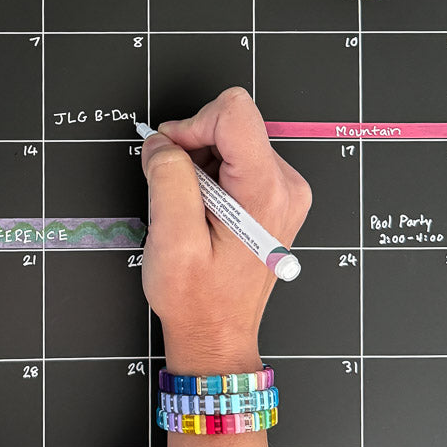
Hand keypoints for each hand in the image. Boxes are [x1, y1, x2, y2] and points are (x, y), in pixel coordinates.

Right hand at [141, 87, 311, 375]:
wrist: (218, 334)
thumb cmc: (197, 298)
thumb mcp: (172, 237)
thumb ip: (167, 176)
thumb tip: (161, 142)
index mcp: (265, 191)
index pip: (233, 112)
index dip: (191, 126)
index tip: (170, 157)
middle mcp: (285, 185)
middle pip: (231, 123)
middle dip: (193, 148)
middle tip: (177, 194)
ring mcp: (284, 190)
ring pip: (231, 139)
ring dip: (200, 165)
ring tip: (191, 209)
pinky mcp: (274, 195)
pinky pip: (236, 159)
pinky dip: (211, 176)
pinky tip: (203, 211)